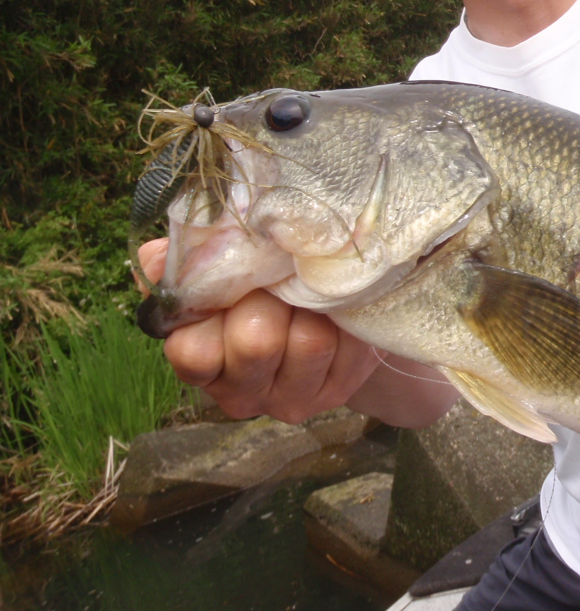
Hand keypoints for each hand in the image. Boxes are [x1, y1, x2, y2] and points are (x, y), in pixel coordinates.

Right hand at [136, 238, 381, 422]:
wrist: (326, 316)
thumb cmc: (261, 288)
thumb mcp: (221, 270)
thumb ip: (188, 259)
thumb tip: (156, 257)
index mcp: (200, 360)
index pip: (193, 350)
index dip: (218, 306)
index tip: (237, 278)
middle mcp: (240, 392)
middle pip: (256, 342)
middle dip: (273, 296)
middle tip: (282, 277)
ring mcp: (289, 398)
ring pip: (309, 342)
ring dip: (314, 304)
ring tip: (310, 291)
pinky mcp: (336, 391)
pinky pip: (347, 344)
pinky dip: (345, 315)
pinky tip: (337, 309)